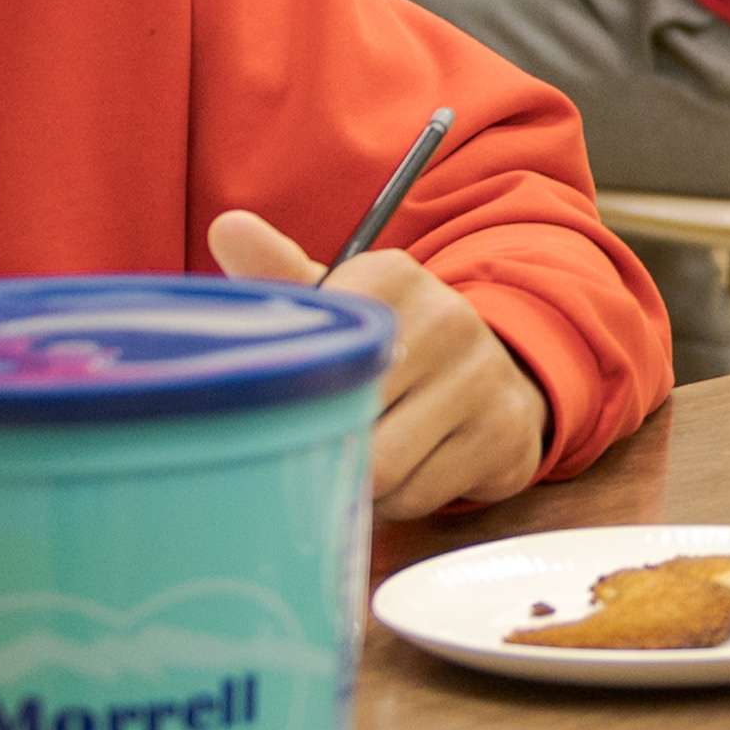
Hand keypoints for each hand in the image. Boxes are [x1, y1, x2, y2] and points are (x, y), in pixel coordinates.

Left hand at [211, 208, 550, 516]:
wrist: (499, 377)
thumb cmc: (396, 344)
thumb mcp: (343, 304)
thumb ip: (280, 274)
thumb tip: (226, 227)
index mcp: (391, 274)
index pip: (318, 350)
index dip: (295, 390)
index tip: (295, 394)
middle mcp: (446, 317)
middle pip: (348, 417)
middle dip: (326, 443)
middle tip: (321, 440)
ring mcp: (480, 377)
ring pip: (383, 469)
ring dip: (360, 481)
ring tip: (364, 456)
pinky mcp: (503, 434)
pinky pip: (420, 497)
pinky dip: (398, 502)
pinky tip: (405, 474)